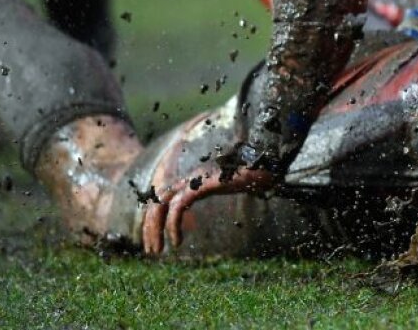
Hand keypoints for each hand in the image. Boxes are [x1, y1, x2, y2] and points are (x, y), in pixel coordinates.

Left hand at [141, 159, 275, 254]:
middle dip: (150, 226)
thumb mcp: (226, 187)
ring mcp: (195, 179)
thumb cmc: (253, 177)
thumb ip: (214, 193)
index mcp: (193, 179)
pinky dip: (173, 225)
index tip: (156, 240)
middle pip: (157, 200)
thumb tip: (208, 209)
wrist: (268, 167)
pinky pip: (179, 207)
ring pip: (161, 203)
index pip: (163, 198)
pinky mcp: (203, 184)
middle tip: (152, 251)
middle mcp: (190, 178)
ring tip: (159, 250)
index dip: (155, 219)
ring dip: (155, 228)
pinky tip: (177, 242)